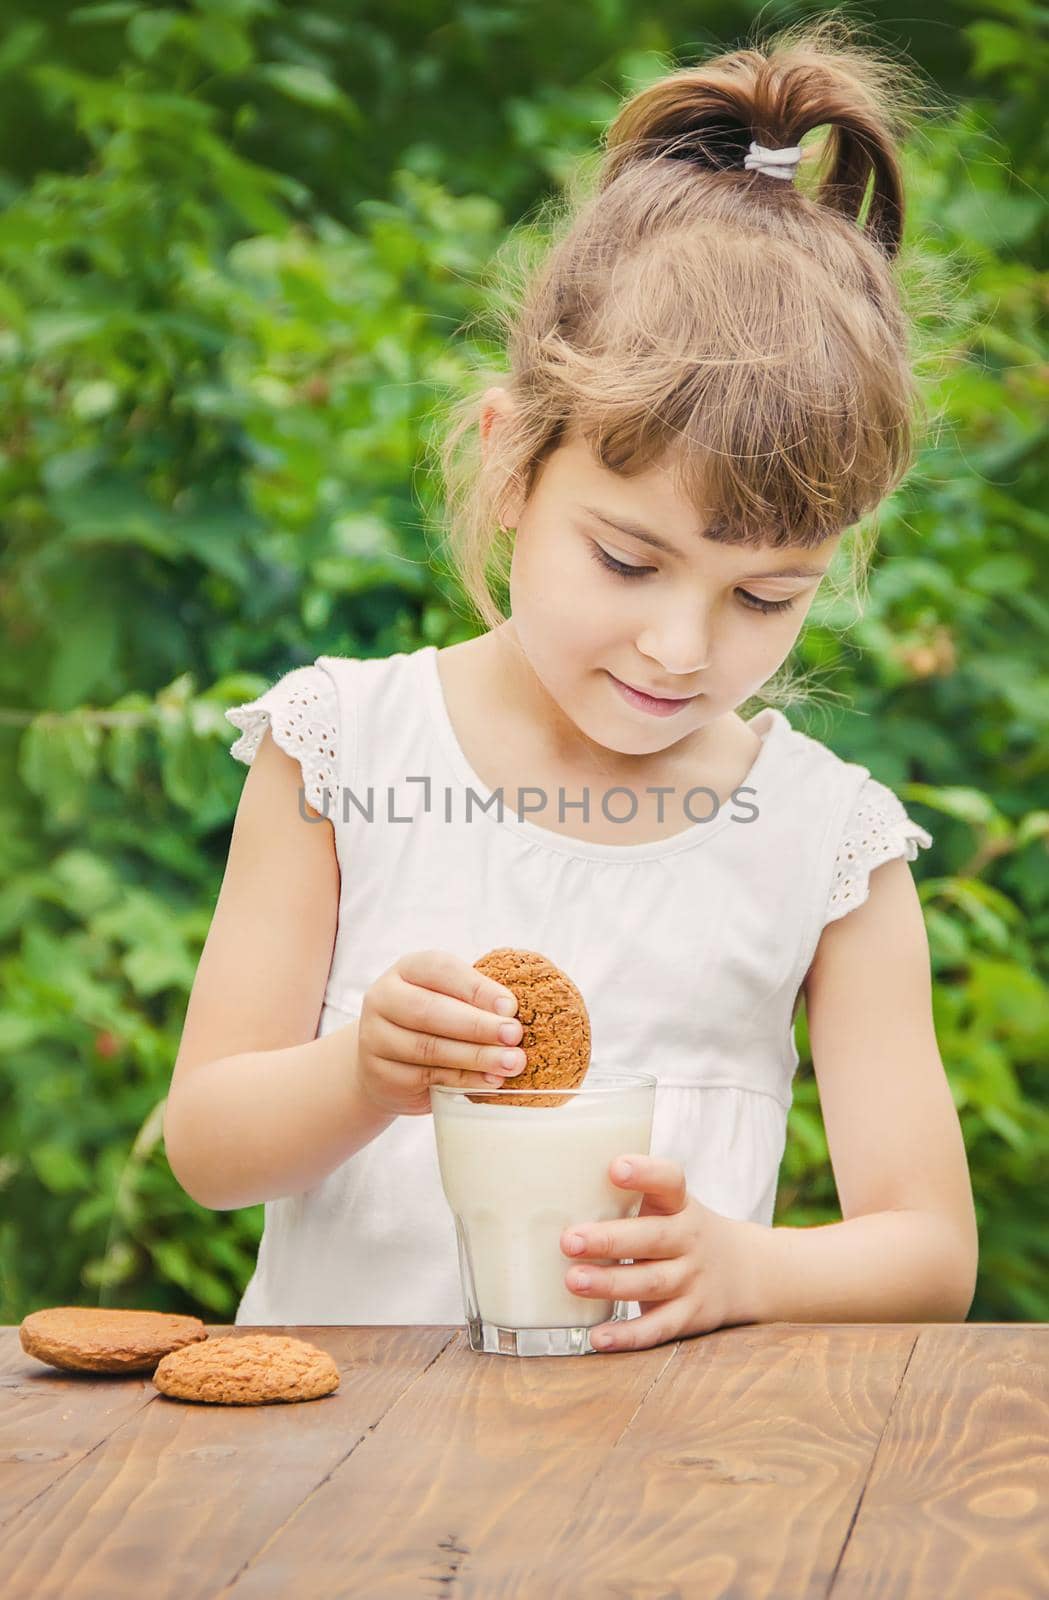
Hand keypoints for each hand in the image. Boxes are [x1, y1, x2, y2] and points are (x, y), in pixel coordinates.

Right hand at [354, 949, 526, 1117]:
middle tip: (514, 1036)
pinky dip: (463, 1079)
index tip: (511, 1007)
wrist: (384, 1065)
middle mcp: (383, 998)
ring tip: (511, 1062)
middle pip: (430, 1011)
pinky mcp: (379, 1073)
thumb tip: (514, 1013)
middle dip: (478, 1025)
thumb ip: (475, 1000)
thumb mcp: (448, 1000)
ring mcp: (375, 1037)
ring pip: (428, 1048)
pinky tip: (490, 1080)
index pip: (440, 969)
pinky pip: (426, 1077)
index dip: (476, 987)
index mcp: (406, 970)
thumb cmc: (432, 1023)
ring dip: (476, 1056)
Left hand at [561, 1155, 763, 1351]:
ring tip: (573, 1281)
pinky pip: (659, 1328)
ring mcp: (692, 1279)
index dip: (645, 1173)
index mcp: (680, 1205)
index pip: (670, 1181)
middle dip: (609, 1240)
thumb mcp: (667, 1206)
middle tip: (568, 1240)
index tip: (614, 1168)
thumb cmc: (679, 1230)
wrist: (743, 1270)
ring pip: (652, 1282)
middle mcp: (690, 1239)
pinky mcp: (690, 1316)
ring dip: (611, 1283)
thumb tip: (549, 1189)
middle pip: (653, 1237)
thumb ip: (626, 1198)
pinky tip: (598, 1337)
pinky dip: (629, 1336)